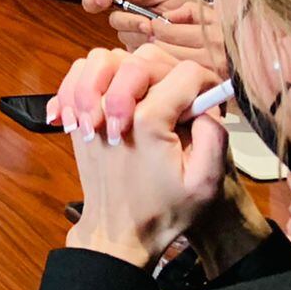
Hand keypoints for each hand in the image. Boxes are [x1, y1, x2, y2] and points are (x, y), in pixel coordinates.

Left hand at [51, 48, 231, 270]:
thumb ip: (214, 139)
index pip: (185, 73)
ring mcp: (89, 110)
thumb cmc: (163, 211)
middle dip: (162, 73)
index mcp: (151, 122)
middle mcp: (114, 109)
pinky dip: (87, 76)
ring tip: (137, 93)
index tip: (210, 96)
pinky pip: (77, 76)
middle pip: (141, 59)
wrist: (118, 231)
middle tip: (174, 101)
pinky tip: (103, 95)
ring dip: (120, 69)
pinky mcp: (76, 116)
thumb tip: (209, 105)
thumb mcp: (204, 184)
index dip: (206, 80)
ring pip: (102, 58)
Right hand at [80, 0, 226, 73]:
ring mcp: (139, 45)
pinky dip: (156, 48)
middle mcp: (131, 28)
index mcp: (129, 8)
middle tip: (147, 22)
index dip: (94, 0)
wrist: (216, 30)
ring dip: (146, 34)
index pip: (96, 3)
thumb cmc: (189, 9)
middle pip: (116, 24)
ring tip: (164, 32)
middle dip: (131, 20)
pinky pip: (143, 55)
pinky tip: (166, 46)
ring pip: (129, 39)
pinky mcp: (151, 63)